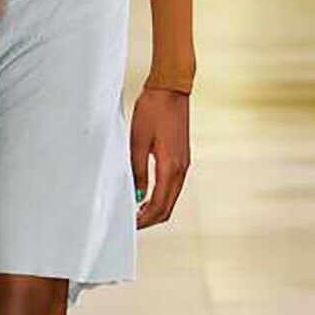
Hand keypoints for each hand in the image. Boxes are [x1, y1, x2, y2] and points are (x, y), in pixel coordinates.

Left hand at [129, 83, 190, 226]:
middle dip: (151, 218)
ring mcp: (184, 163)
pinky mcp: (182, 157)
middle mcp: (181, 169)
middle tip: (132, 223)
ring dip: (156, 208)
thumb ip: (137, 170)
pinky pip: (173, 185)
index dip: (144, 219)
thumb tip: (137, 196)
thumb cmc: (152, 110)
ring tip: (136, 211)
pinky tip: (147, 193)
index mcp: (170, 167)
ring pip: (172, 197)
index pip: (159, 205)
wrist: (171, 89)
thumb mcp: (137, 141)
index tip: (130, 226)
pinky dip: (161, 195)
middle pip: (168, 206)